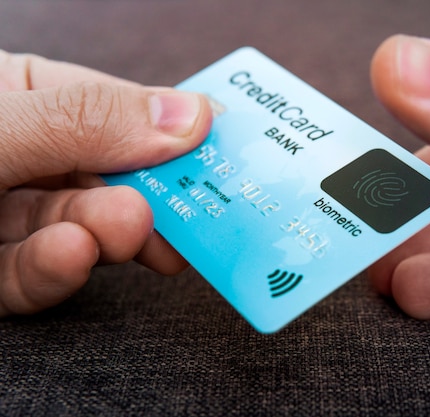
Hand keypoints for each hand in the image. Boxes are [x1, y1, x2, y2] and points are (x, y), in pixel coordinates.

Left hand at [0, 51, 211, 315]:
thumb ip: (84, 121)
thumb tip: (189, 116)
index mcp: (26, 97)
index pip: (117, 110)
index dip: (170, 128)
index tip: (220, 146)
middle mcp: (23, 155)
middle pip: (108, 178)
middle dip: (146, 195)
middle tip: (187, 212)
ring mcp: (3, 217)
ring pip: (76, 231)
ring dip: (105, 235)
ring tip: (127, 229)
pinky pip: (30, 278)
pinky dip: (53, 275)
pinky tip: (69, 256)